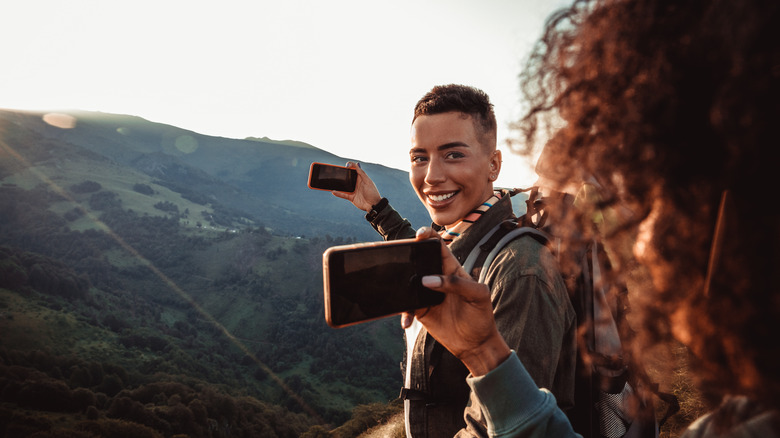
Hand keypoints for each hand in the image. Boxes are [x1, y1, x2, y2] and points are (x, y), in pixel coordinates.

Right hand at [331, 162, 381, 211]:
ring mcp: (353, 190)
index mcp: (361, 179)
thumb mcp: (368, 181)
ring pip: (344, 186)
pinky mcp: (351, 197)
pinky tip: (333, 191)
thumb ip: (361, 173)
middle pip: (348, 177)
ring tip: (332, 180)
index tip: (346, 165)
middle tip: (336, 171)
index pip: (355, 170)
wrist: (374, 205)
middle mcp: (356, 184)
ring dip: (339, 184)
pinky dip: (338, 193)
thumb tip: (357, 164)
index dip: (351, 166)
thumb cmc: (373, 193)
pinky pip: (343, 195)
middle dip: (342, 174)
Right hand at [402, 228, 511, 375]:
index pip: (438, 246)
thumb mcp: (478, 296)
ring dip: (400, 284)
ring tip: (398, 292)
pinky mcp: (420, 309)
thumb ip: (458, 284)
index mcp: (452, 268)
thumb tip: (428, 280)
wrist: (476, 344)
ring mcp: (427, 293)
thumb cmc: (481, 317)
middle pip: (418, 259)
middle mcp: (437, 278)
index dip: (429, 235)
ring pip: (408, 281)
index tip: (420, 235)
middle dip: (407, 255)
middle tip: (399, 259)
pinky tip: (406, 323)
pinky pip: (406, 305)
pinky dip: (403, 311)